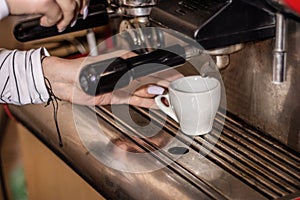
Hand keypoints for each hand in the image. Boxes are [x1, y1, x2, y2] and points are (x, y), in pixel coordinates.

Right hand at [6, 0, 86, 30]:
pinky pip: (56, 16)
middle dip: (79, 9)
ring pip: (70, 7)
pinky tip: (45, 22)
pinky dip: (52, 22)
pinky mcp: (44, 2)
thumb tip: (75, 4)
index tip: (83, 6)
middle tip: (76, 18)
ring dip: (68, 19)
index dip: (83, 0)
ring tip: (61, 24)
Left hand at [42, 51, 182, 107]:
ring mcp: (123, 85)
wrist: (65, 82)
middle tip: (179, 93)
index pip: (152, 69)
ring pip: (146, 91)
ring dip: (158, 96)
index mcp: (127, 62)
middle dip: (166, 87)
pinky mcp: (118, 96)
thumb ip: (134, 81)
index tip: (178, 81)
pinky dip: (147, 102)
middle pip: (151, 81)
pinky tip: (156, 103)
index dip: (166, 75)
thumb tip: (152, 87)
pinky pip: (136, 99)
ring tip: (171, 101)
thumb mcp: (111, 72)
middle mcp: (127, 74)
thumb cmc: (83, 70)